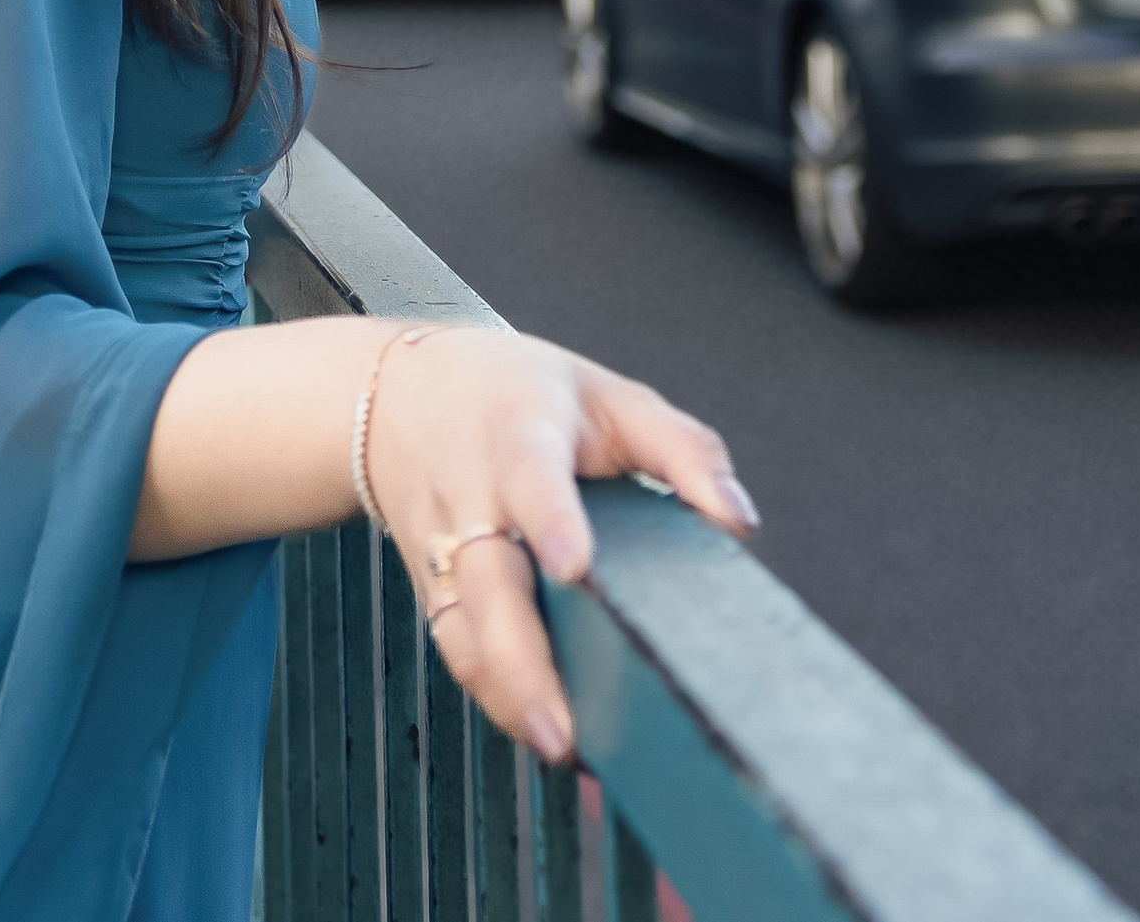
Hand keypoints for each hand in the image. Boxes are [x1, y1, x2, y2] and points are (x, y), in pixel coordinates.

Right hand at [362, 325, 756, 758]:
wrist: (400, 393)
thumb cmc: (521, 395)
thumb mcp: (606, 395)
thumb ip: (681, 449)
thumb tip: (740, 523)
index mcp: (518, 433)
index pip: (531, 476)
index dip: (551, 520)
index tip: (573, 567)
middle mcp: (470, 494)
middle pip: (485, 579)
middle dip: (519, 657)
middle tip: (564, 727)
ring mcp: (441, 545)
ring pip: (459, 627)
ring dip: (504, 692)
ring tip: (557, 745)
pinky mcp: (431, 585)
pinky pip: (454, 647)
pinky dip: (493, 694)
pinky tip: (538, 731)